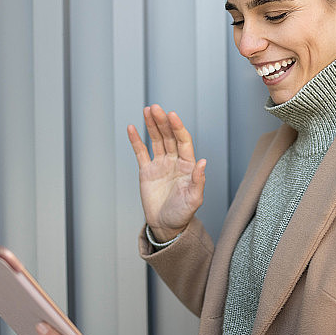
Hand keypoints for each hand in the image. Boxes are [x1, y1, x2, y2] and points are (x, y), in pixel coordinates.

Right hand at [127, 104, 205, 240]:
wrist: (166, 226)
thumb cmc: (183, 214)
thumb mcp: (194, 199)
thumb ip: (198, 180)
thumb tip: (203, 162)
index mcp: (187, 165)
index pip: (183, 141)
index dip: (178, 127)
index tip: (172, 115)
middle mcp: (174, 161)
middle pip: (168, 136)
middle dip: (162, 122)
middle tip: (155, 108)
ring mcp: (160, 165)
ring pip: (156, 140)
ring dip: (152, 125)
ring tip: (147, 110)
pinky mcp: (146, 171)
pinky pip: (141, 152)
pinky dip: (136, 140)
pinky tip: (132, 127)